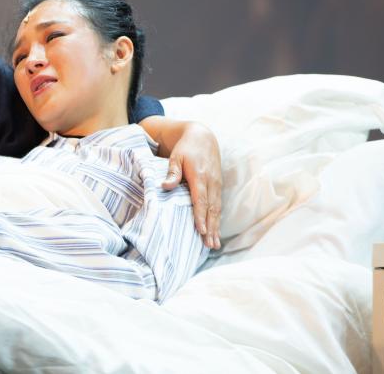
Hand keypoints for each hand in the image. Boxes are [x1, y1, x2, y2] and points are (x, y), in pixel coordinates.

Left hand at [162, 122, 221, 249]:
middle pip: (211, 209)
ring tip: (214, 244)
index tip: (201, 231)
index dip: (201, 216)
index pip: (201, 200)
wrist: (203, 137)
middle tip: (209, 245)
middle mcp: (211, 182)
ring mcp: (217, 184)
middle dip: (211, 228)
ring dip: (216, 227)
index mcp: (199, 176)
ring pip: (217, 209)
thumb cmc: (186, 149)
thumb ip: (172, 173)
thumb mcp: (176, 157)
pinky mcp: (218, 186)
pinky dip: (217, 219)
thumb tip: (165, 187)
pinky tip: (215, 231)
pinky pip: (218, 205)